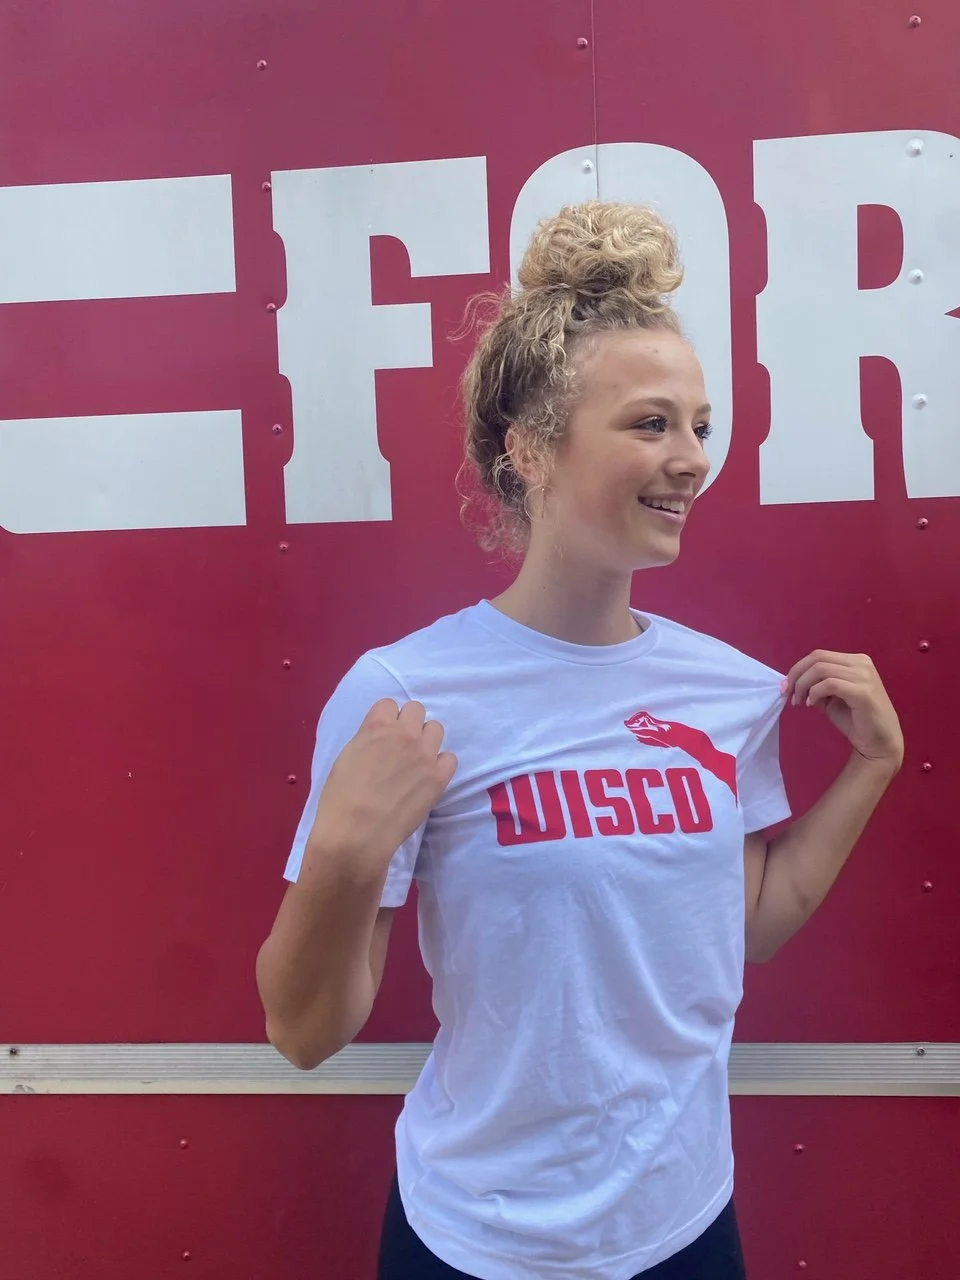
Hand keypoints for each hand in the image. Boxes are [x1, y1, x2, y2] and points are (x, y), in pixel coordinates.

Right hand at [309, 699, 456, 874]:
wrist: (356, 833)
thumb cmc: (340, 799)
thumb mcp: (347, 757)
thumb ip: (367, 740)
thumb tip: (379, 739)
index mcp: (376, 727)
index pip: (389, 704)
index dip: (385, 719)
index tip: (382, 735)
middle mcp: (404, 734)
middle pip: (416, 709)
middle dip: (409, 724)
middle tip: (400, 746)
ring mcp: (425, 754)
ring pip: (436, 729)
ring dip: (426, 741)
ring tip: (416, 762)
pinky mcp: (439, 777)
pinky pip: (449, 758)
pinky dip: (440, 765)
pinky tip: (428, 778)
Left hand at [784, 651, 903, 769]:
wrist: (879, 742)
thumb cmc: (856, 720)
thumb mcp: (831, 699)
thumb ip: (817, 686)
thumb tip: (793, 682)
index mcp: (855, 661)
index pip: (818, 655)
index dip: (797, 669)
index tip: (786, 687)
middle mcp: (861, 663)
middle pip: (817, 658)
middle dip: (796, 675)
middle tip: (788, 694)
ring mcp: (864, 676)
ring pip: (821, 669)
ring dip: (803, 686)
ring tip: (800, 702)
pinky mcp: (863, 692)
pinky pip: (830, 684)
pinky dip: (815, 692)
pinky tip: (811, 704)